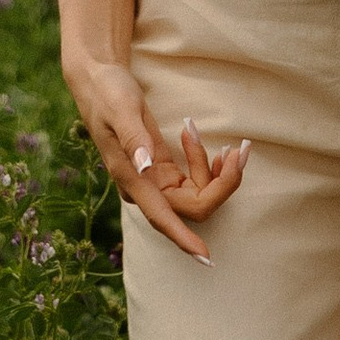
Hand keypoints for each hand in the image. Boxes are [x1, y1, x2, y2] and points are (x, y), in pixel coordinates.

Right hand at [63, 54, 247, 261]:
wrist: (97, 82)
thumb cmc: (108, 93)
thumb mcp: (121, 109)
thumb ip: (133, 138)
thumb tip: (145, 167)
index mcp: (133, 180)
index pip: (164, 219)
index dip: (185, 239)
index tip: (206, 257)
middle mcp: (145, 188)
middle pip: (193, 206)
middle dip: (222, 184)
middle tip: (241, 149)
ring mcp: (154, 182)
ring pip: (197, 193)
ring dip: (218, 173)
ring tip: (230, 144)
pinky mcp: (161, 171)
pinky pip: (192, 179)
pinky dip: (205, 163)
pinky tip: (198, 137)